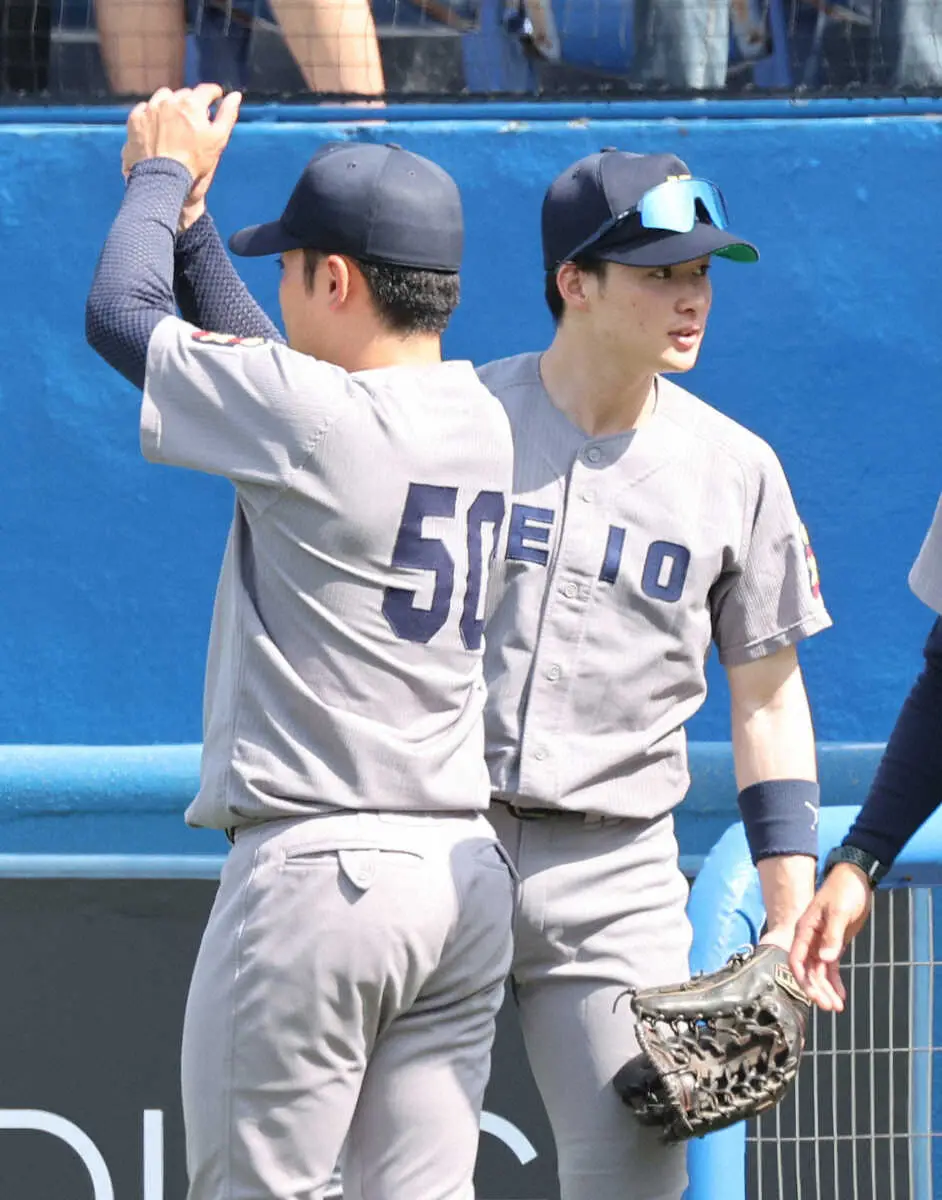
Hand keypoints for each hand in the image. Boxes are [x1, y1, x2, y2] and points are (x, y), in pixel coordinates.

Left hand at [122, 85, 241, 228]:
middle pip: (184, 94)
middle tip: (193, 119)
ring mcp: (150, 108)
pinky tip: (157, 128)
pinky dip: (152, 114)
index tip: (215, 97)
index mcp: (192, 104)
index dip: (213, 94)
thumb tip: (236, 95)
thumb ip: (227, 115)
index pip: (206, 90)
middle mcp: (169, 100)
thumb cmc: (194, 162)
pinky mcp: (135, 118)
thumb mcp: (218, 140)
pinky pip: (145, 108)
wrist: (162, 178)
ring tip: (173, 122)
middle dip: (191, 103)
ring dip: (170, 105)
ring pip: (163, 97)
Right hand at [789, 863, 873, 1011]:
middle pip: (808, 970)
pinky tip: (840, 995)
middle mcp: (810, 938)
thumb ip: (832, 936)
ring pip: (819, 972)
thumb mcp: (839, 912)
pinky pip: (830, 967)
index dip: (801, 978)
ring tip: (837, 1007)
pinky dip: (834, 981)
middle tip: (829, 1007)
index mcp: (805, 929)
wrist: (856, 879)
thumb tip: (825, 959)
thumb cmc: (844, 891)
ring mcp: (821, 942)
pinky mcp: (834, 945)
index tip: (812, 995)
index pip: (796, 958)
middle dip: (816, 989)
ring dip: (826, 989)